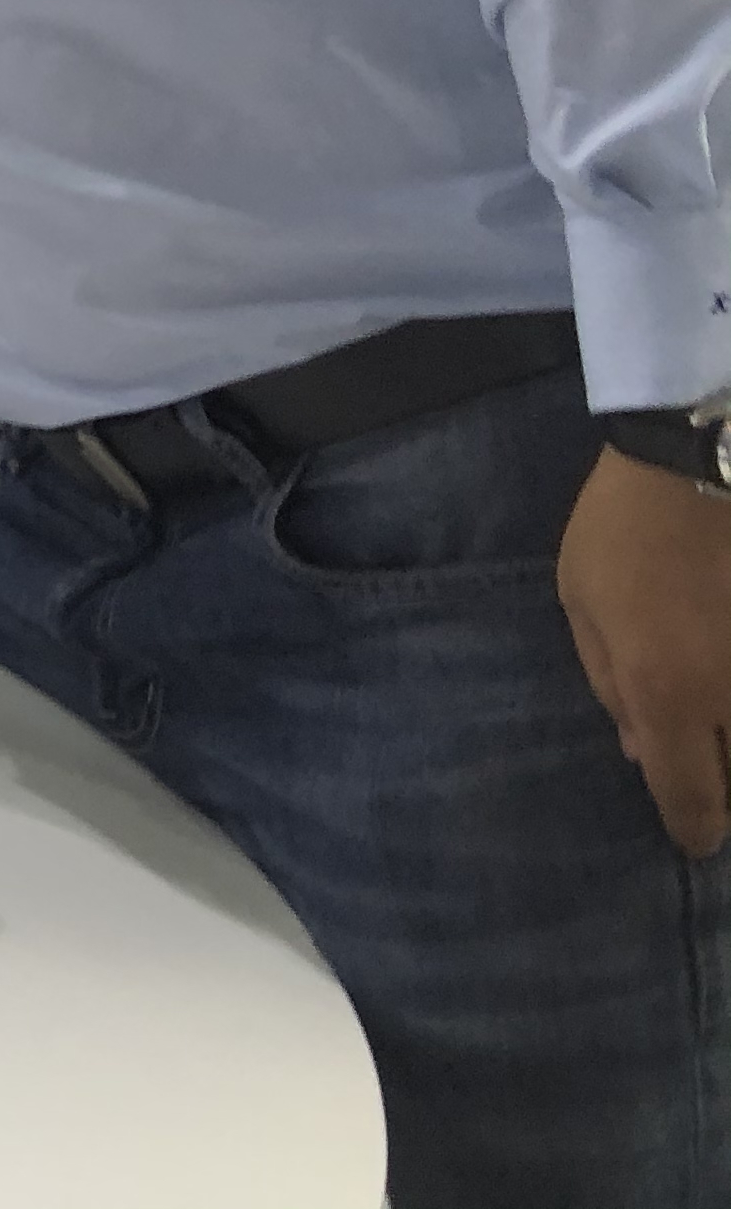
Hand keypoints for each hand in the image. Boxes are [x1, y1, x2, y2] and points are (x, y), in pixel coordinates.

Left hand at [559, 448, 730, 854]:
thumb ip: (608, 685)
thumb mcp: (582, 603)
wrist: (706, 461)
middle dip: (726, 794)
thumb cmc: (626, 529)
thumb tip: (637, 752)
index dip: (693, 830)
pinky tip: (719, 671)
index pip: (693, 801)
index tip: (692, 836)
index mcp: (668, 698)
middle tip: (707, 779)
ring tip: (708, 726)